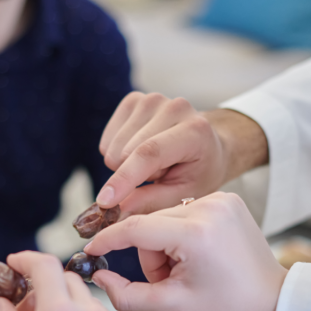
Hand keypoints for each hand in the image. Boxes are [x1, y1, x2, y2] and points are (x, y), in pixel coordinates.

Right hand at [84, 192, 285, 310]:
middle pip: (149, 224)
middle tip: (167, 282)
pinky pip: (184, 211)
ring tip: (186, 270)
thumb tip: (98, 276)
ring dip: (164, 244)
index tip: (90, 250)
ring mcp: (221, 198)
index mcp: (197, 233)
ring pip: (164, 217)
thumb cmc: (227, 306)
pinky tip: (197, 255)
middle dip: (149, 255)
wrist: (272, 299)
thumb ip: (126, 294)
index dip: (108, 240)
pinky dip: (181, 234)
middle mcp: (210, 206)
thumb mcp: (171, 306)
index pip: (135, 228)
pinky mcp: (227, 197)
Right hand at [96, 93, 268, 215]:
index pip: (149, 153)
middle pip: (124, 152)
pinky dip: (117, 152)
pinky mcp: (134, 100)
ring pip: (112, 147)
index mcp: (194, 130)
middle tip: (160, 174)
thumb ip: (152, 202)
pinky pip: (107, 138)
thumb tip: (117, 210)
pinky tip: (140, 150)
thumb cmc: (198, 172)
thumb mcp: (185, 195)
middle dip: (132, 175)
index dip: (124, 178)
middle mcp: (173, 108)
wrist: (206, 144)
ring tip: (154, 162)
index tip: (104, 201)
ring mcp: (152, 100)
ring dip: (126, 164)